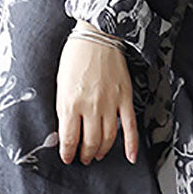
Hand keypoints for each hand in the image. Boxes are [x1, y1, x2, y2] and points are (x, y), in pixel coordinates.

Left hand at [55, 31, 138, 165]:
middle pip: (90, 143)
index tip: (67, 158)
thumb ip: (63, 108)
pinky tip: (130, 157)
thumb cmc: (75, 56)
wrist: (98, 35)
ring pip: (108, 139)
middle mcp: (91, 107)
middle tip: (83, 159)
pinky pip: (130, 127)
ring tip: (97, 155)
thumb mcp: (60, 83)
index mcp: (70, 103)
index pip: (69, 139)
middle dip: (85, 155)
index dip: (67, 153)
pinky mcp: (125, 99)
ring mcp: (110, 104)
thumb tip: (64, 130)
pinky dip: (131, 145)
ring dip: (102, 151)